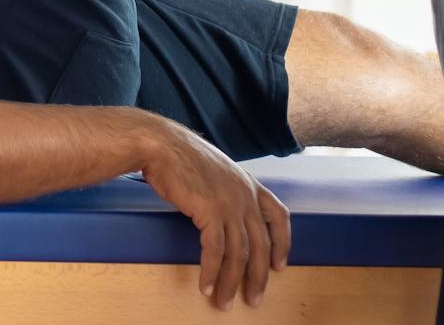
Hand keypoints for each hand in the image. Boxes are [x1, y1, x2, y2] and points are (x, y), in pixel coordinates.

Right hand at [140, 119, 291, 309]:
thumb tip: (222, 210)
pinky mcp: (209, 211)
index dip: (283, 243)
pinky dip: (211, 272)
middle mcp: (245, 195)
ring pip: (239, 253)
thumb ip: (226, 188)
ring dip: (231, 282)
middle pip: (261, 245)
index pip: (279, 216)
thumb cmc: (180, 155)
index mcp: (249, 183)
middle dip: (258, 277)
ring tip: (224, 301)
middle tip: (253, 299)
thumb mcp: (215, 169)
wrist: (160, 144)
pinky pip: (215, 250)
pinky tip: (206, 285)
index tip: (279, 265)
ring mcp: (229, 204)